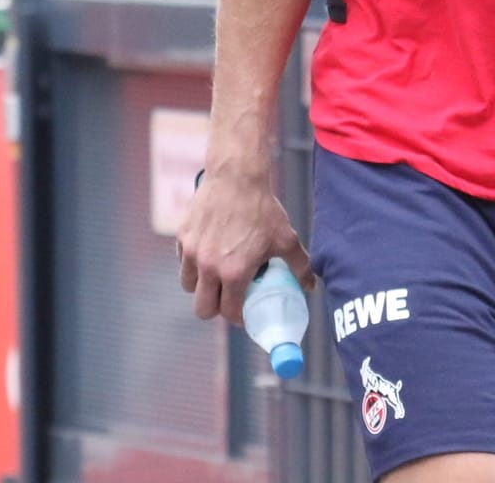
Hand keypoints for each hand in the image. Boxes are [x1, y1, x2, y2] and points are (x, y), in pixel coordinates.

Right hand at [176, 165, 315, 326]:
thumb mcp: (286, 239)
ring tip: (214, 277)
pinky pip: (182, 260)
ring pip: (188, 285)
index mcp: (234, 273)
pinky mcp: (182, 236)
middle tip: (226, 298)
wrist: (236, 176)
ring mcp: (192, 251)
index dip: (237, 317)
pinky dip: (192, 263)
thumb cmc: (262, 208)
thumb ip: (300, 266)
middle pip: (202, 309)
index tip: (243, 313)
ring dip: (201, 287)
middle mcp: (209, 266)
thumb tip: (311, 286)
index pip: (229, 312)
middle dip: (214, 309)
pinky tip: (207, 252)